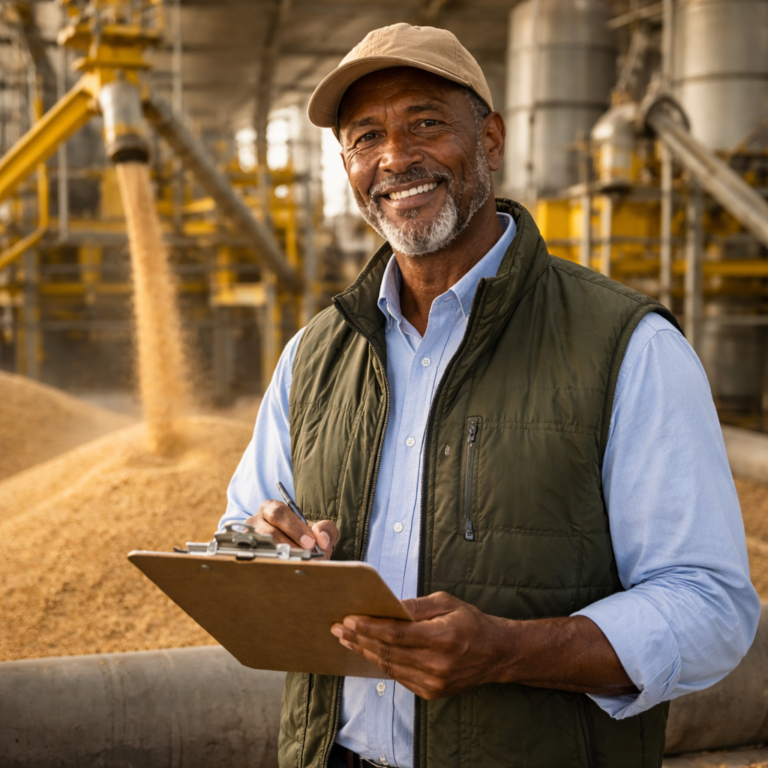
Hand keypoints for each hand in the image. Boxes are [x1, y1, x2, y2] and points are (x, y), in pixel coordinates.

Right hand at [245, 500, 338, 559]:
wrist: (298, 557)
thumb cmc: (305, 540)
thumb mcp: (319, 532)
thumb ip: (326, 529)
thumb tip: (321, 536)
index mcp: (272, 508)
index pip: (280, 513)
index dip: (294, 528)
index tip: (309, 542)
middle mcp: (256, 521)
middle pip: (269, 532)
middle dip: (289, 545)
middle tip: (304, 555)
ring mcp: (249, 539)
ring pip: (263, 549)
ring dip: (282, 558)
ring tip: (296, 564)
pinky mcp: (247, 555)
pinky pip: (257, 561)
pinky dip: (272, 566)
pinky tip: (283, 570)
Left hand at [331, 593, 638, 698]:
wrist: (496, 654)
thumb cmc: (470, 622)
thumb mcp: (446, 602)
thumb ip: (416, 606)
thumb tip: (388, 606)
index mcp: (442, 638)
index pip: (396, 634)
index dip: (369, 627)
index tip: (349, 618)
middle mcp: (438, 664)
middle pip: (387, 652)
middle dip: (359, 639)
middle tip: (338, 628)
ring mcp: (434, 682)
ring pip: (389, 667)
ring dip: (365, 652)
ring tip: (346, 639)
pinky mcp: (432, 693)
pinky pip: (399, 677)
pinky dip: (381, 663)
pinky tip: (368, 652)